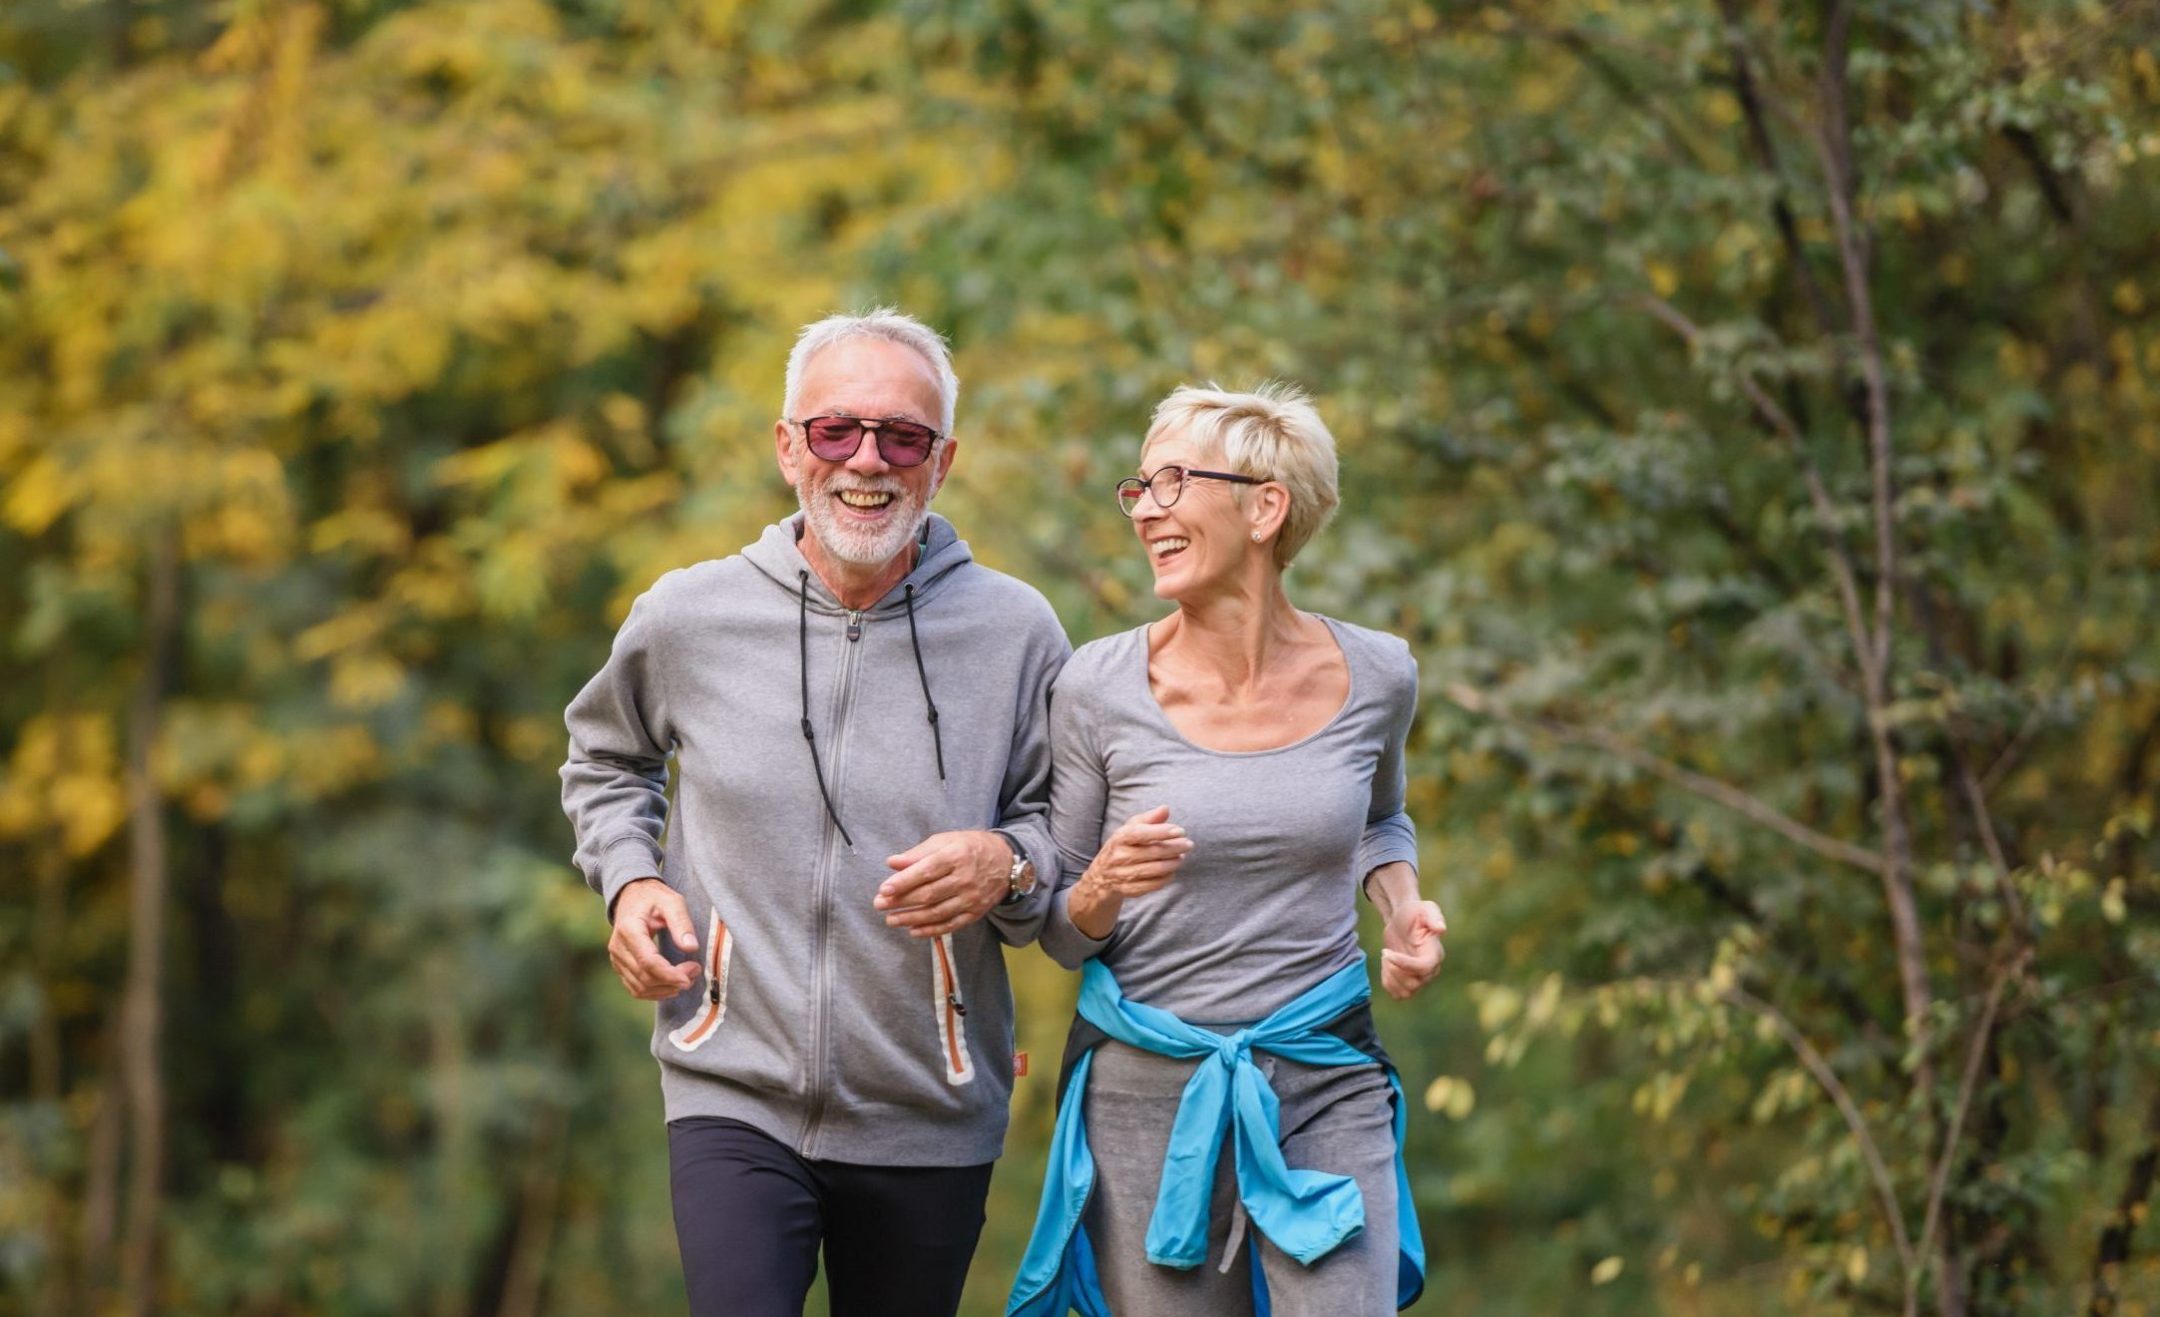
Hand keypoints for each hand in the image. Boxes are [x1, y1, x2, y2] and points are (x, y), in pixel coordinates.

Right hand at [609, 877, 701, 1000]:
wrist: (631, 896)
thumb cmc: (652, 897)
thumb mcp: (672, 901)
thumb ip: (681, 922)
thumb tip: (691, 947)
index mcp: (629, 930)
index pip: (648, 962)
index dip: (669, 975)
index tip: (689, 976)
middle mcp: (618, 947)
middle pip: (645, 977)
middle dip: (672, 981)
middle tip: (694, 971)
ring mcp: (616, 959)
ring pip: (640, 987)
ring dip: (665, 989)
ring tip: (687, 978)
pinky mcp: (620, 966)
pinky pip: (635, 988)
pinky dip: (655, 992)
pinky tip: (672, 985)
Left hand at [875, 830, 1010, 938]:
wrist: (1006, 862)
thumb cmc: (969, 848)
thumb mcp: (946, 841)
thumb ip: (918, 853)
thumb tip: (892, 863)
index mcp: (956, 856)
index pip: (926, 871)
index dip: (903, 882)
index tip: (884, 889)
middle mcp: (965, 879)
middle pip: (929, 894)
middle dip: (902, 901)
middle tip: (879, 905)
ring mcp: (971, 898)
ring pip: (937, 913)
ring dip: (911, 919)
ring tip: (891, 920)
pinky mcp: (975, 913)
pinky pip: (950, 925)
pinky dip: (930, 931)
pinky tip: (913, 931)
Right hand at [1076, 805, 1190, 902]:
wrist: (1102, 875)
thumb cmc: (1123, 846)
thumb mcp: (1130, 829)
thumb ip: (1149, 818)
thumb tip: (1165, 809)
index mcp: (1119, 838)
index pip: (1140, 833)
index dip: (1161, 831)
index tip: (1180, 830)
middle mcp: (1118, 857)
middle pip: (1152, 852)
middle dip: (1174, 848)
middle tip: (1188, 844)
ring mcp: (1123, 875)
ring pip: (1154, 870)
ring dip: (1172, 863)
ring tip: (1181, 857)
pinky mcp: (1129, 890)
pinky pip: (1153, 885)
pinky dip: (1166, 878)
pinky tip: (1172, 870)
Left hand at [1380, 898, 1446, 1000]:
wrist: (1401, 920)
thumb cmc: (1414, 913)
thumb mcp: (1424, 908)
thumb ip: (1433, 916)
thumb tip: (1441, 928)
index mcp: (1435, 954)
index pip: (1423, 968)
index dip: (1403, 964)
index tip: (1386, 952)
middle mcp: (1430, 970)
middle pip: (1414, 984)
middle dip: (1395, 970)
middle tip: (1385, 952)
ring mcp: (1420, 979)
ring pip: (1406, 993)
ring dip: (1391, 977)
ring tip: (1386, 958)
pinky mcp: (1408, 982)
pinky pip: (1398, 995)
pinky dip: (1388, 983)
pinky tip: (1386, 966)